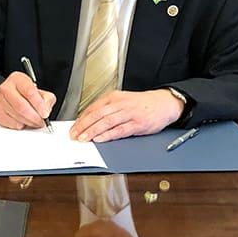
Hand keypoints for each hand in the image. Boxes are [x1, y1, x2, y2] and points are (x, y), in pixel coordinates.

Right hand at [0, 72, 56, 129]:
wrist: (11, 97)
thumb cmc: (26, 94)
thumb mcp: (40, 92)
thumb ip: (47, 99)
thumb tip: (45, 109)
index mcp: (17, 79)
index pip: (29, 92)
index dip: (39, 105)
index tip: (45, 113)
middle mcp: (6, 88)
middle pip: (21, 106)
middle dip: (34, 117)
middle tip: (41, 121)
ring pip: (17, 117)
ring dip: (29, 122)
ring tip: (35, 121)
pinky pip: (12, 124)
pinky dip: (21, 125)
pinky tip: (24, 121)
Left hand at [69, 89, 183, 141]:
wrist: (163, 103)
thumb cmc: (141, 104)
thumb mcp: (122, 101)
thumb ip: (106, 109)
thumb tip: (88, 121)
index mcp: (114, 97)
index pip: (93, 108)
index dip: (81, 119)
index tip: (73, 128)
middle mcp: (120, 104)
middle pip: (97, 115)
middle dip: (84, 126)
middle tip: (74, 135)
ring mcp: (129, 113)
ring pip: (107, 122)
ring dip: (93, 131)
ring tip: (84, 138)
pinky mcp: (138, 124)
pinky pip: (120, 130)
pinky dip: (109, 135)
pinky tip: (101, 139)